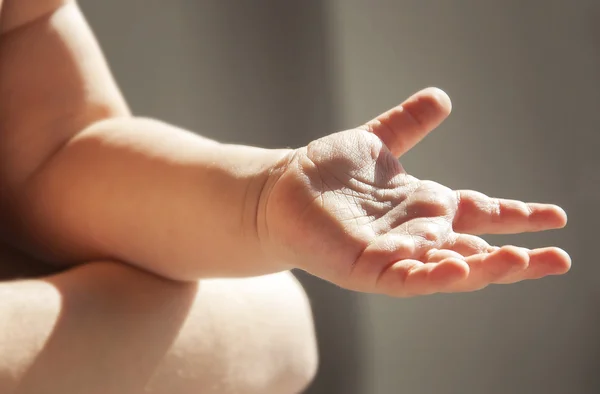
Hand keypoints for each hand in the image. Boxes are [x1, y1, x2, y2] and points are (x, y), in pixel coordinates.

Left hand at [260, 87, 569, 296]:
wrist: (282, 189)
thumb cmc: (328, 172)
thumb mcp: (377, 143)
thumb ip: (408, 125)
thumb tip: (442, 98)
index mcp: (425, 206)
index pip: (481, 212)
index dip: (518, 216)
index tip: (556, 217)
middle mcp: (417, 235)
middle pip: (476, 249)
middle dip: (518, 258)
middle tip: (560, 259)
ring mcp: (395, 254)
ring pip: (449, 269)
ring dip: (486, 269)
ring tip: (522, 262)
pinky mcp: (368, 267)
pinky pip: (407, 277)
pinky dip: (435, 275)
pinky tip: (462, 270)